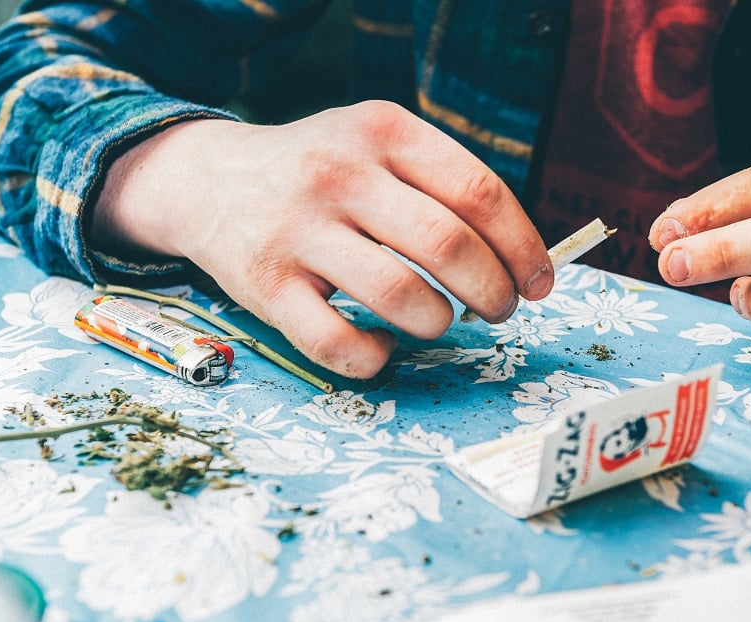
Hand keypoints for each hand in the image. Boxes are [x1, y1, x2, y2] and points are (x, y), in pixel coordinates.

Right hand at [92, 101, 553, 378]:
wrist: (210, 180)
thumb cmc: (321, 172)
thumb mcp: (378, 147)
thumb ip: (443, 186)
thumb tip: (523, 261)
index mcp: (383, 132)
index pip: (479, 192)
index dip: (523, 248)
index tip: (539, 283)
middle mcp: (339, 174)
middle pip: (449, 246)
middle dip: (493, 293)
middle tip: (497, 310)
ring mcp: (298, 230)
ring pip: (402, 298)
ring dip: (439, 324)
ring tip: (438, 321)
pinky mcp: (266, 286)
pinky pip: (340, 345)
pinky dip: (376, 360)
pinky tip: (382, 347)